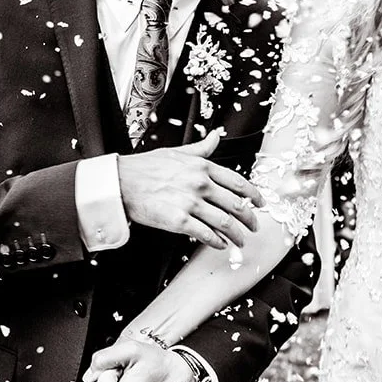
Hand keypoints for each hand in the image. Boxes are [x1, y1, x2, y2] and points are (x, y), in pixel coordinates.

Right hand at [117, 131, 262, 249]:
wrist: (120, 183)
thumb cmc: (145, 168)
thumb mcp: (177, 152)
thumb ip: (201, 148)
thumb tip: (216, 136)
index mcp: (202, 167)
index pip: (238, 182)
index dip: (254, 195)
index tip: (261, 203)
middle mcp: (200, 184)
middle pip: (236, 204)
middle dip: (249, 219)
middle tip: (254, 227)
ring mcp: (190, 203)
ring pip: (224, 222)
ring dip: (237, 235)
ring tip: (241, 241)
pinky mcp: (178, 221)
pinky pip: (205, 234)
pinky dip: (217, 242)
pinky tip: (221, 245)